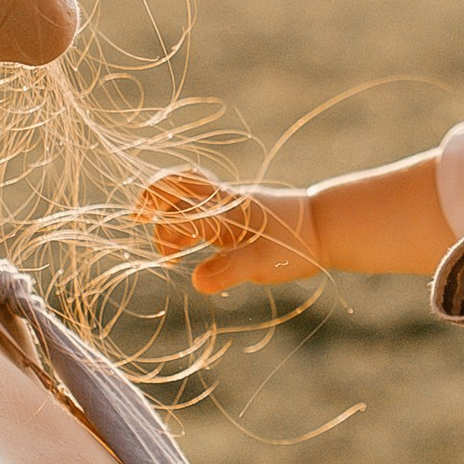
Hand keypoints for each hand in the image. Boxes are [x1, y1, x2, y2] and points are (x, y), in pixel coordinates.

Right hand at [139, 169, 319, 297]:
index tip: (169, 257)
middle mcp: (223, 202)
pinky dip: (187, 220)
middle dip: (153, 196)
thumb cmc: (294, 244)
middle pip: (178, 181)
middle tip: (138, 215)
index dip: (166, 232)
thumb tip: (196, 281)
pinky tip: (189, 244)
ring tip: (169, 248)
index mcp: (224, 211)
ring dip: (171, 212)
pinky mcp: (237, 212)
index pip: (182, 213)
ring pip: (189, 195)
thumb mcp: (262, 264)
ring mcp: (230, 204)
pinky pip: (202, 206)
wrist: (326, 225)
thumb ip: (228, 270)